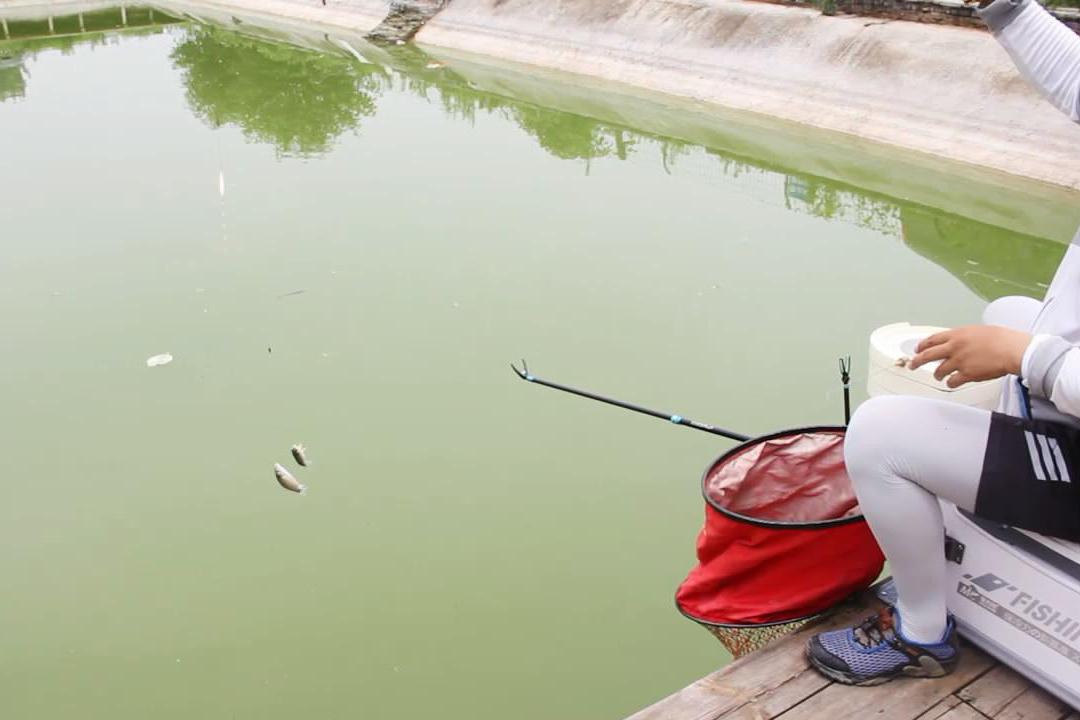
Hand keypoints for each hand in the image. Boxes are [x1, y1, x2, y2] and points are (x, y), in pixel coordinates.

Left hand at [909, 325, 1031, 387]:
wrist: (1013, 349)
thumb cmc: (1002, 339)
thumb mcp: (979, 331)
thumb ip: (965, 337)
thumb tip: (960, 341)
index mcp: (957, 334)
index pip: (932, 339)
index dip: (922, 345)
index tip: (917, 349)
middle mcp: (954, 347)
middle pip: (928, 355)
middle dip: (917, 361)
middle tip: (912, 365)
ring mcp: (959, 361)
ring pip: (939, 370)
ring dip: (937, 374)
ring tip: (939, 376)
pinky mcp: (966, 374)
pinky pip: (952, 381)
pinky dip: (950, 383)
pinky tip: (952, 383)